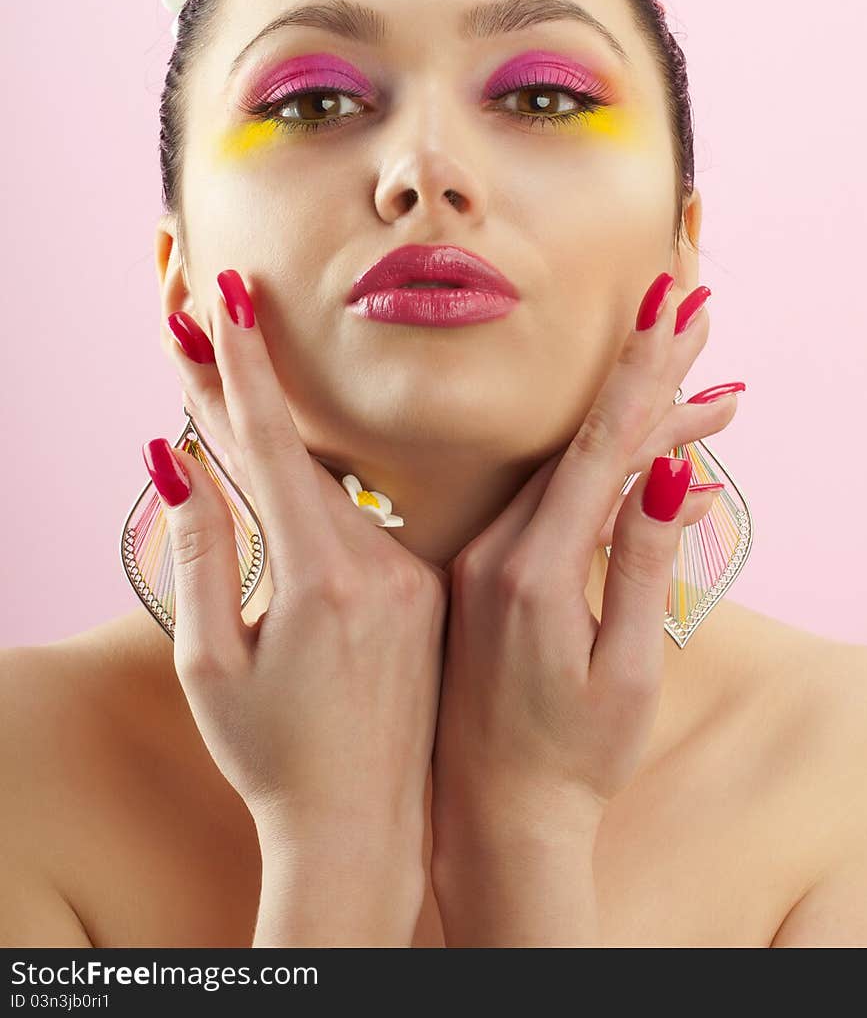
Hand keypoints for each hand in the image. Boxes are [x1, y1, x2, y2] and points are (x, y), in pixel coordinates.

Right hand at [146, 269, 448, 868]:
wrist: (368, 830)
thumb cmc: (273, 756)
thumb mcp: (212, 663)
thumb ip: (201, 553)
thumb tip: (174, 460)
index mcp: (322, 577)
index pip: (271, 447)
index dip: (239, 370)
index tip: (223, 300)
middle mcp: (379, 565)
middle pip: (301, 455)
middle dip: (248, 389)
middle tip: (212, 315)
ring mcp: (413, 577)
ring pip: (337, 490)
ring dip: (286, 447)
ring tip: (236, 384)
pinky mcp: (429, 592)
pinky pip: (366, 524)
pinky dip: (322, 499)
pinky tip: (292, 473)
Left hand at [429, 272, 739, 858]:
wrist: (489, 817)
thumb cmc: (569, 760)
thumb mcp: (624, 673)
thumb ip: (645, 566)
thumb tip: (675, 472)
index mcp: (532, 571)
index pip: (597, 447)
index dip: (643, 374)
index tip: (674, 309)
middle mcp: (499, 551)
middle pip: (582, 441)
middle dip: (647, 379)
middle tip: (696, 315)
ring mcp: (484, 558)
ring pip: (563, 466)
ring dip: (628, 423)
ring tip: (699, 387)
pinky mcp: (482, 572)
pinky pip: (543, 499)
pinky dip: (595, 471)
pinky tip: (639, 455)